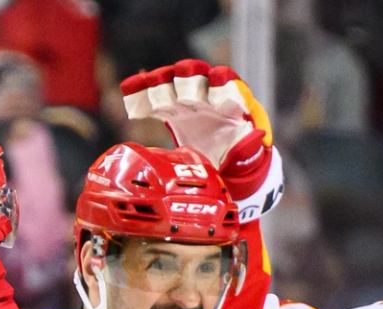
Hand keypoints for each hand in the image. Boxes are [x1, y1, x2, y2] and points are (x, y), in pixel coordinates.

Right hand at [120, 60, 274, 200]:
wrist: (222, 160)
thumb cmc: (238, 154)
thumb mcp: (248, 155)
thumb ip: (250, 147)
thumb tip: (255, 138)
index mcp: (231, 100)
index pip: (226, 82)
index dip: (220, 86)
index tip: (215, 97)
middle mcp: (207, 92)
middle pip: (195, 74)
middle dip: (189, 83)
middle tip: (186, 100)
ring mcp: (185, 97)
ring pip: (170, 79)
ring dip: (162, 86)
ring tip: (156, 101)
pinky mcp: (167, 108)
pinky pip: (150, 95)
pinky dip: (139, 93)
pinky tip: (127, 91)